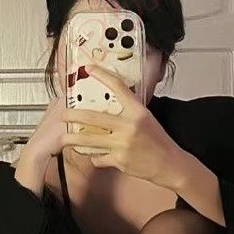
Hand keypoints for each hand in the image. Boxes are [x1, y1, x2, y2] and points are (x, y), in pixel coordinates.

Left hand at [62, 68, 185, 187]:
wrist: (170, 165)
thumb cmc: (159, 142)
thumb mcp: (147, 120)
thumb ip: (130, 112)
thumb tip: (110, 105)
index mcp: (138, 111)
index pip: (118, 87)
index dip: (102, 76)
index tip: (89, 69)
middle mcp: (129, 126)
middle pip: (93, 117)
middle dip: (73, 116)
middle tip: (63, 114)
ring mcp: (122, 144)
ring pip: (89, 140)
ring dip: (73, 140)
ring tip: (64, 139)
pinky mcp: (119, 160)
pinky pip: (99, 157)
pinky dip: (95, 157)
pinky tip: (97, 156)